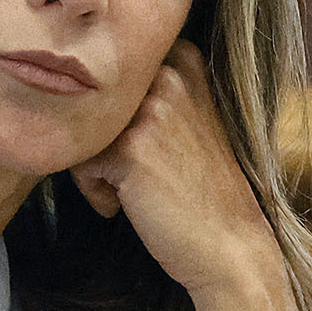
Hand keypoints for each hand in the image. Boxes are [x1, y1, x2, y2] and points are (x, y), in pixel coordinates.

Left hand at [71, 41, 305, 310]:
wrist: (231, 247)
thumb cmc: (204, 188)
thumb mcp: (192, 118)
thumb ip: (152, 88)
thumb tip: (84, 73)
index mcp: (184, 63)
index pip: (113, 71)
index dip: (116, 110)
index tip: (137, 141)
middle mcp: (168, 77)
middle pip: (94, 99)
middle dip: (102, 137)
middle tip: (130, 172)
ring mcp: (150, 111)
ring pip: (84, 128)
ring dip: (97, 165)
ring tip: (127, 191)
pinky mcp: (129, 148)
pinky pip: (80, 162)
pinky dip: (94, 190)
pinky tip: (122, 207)